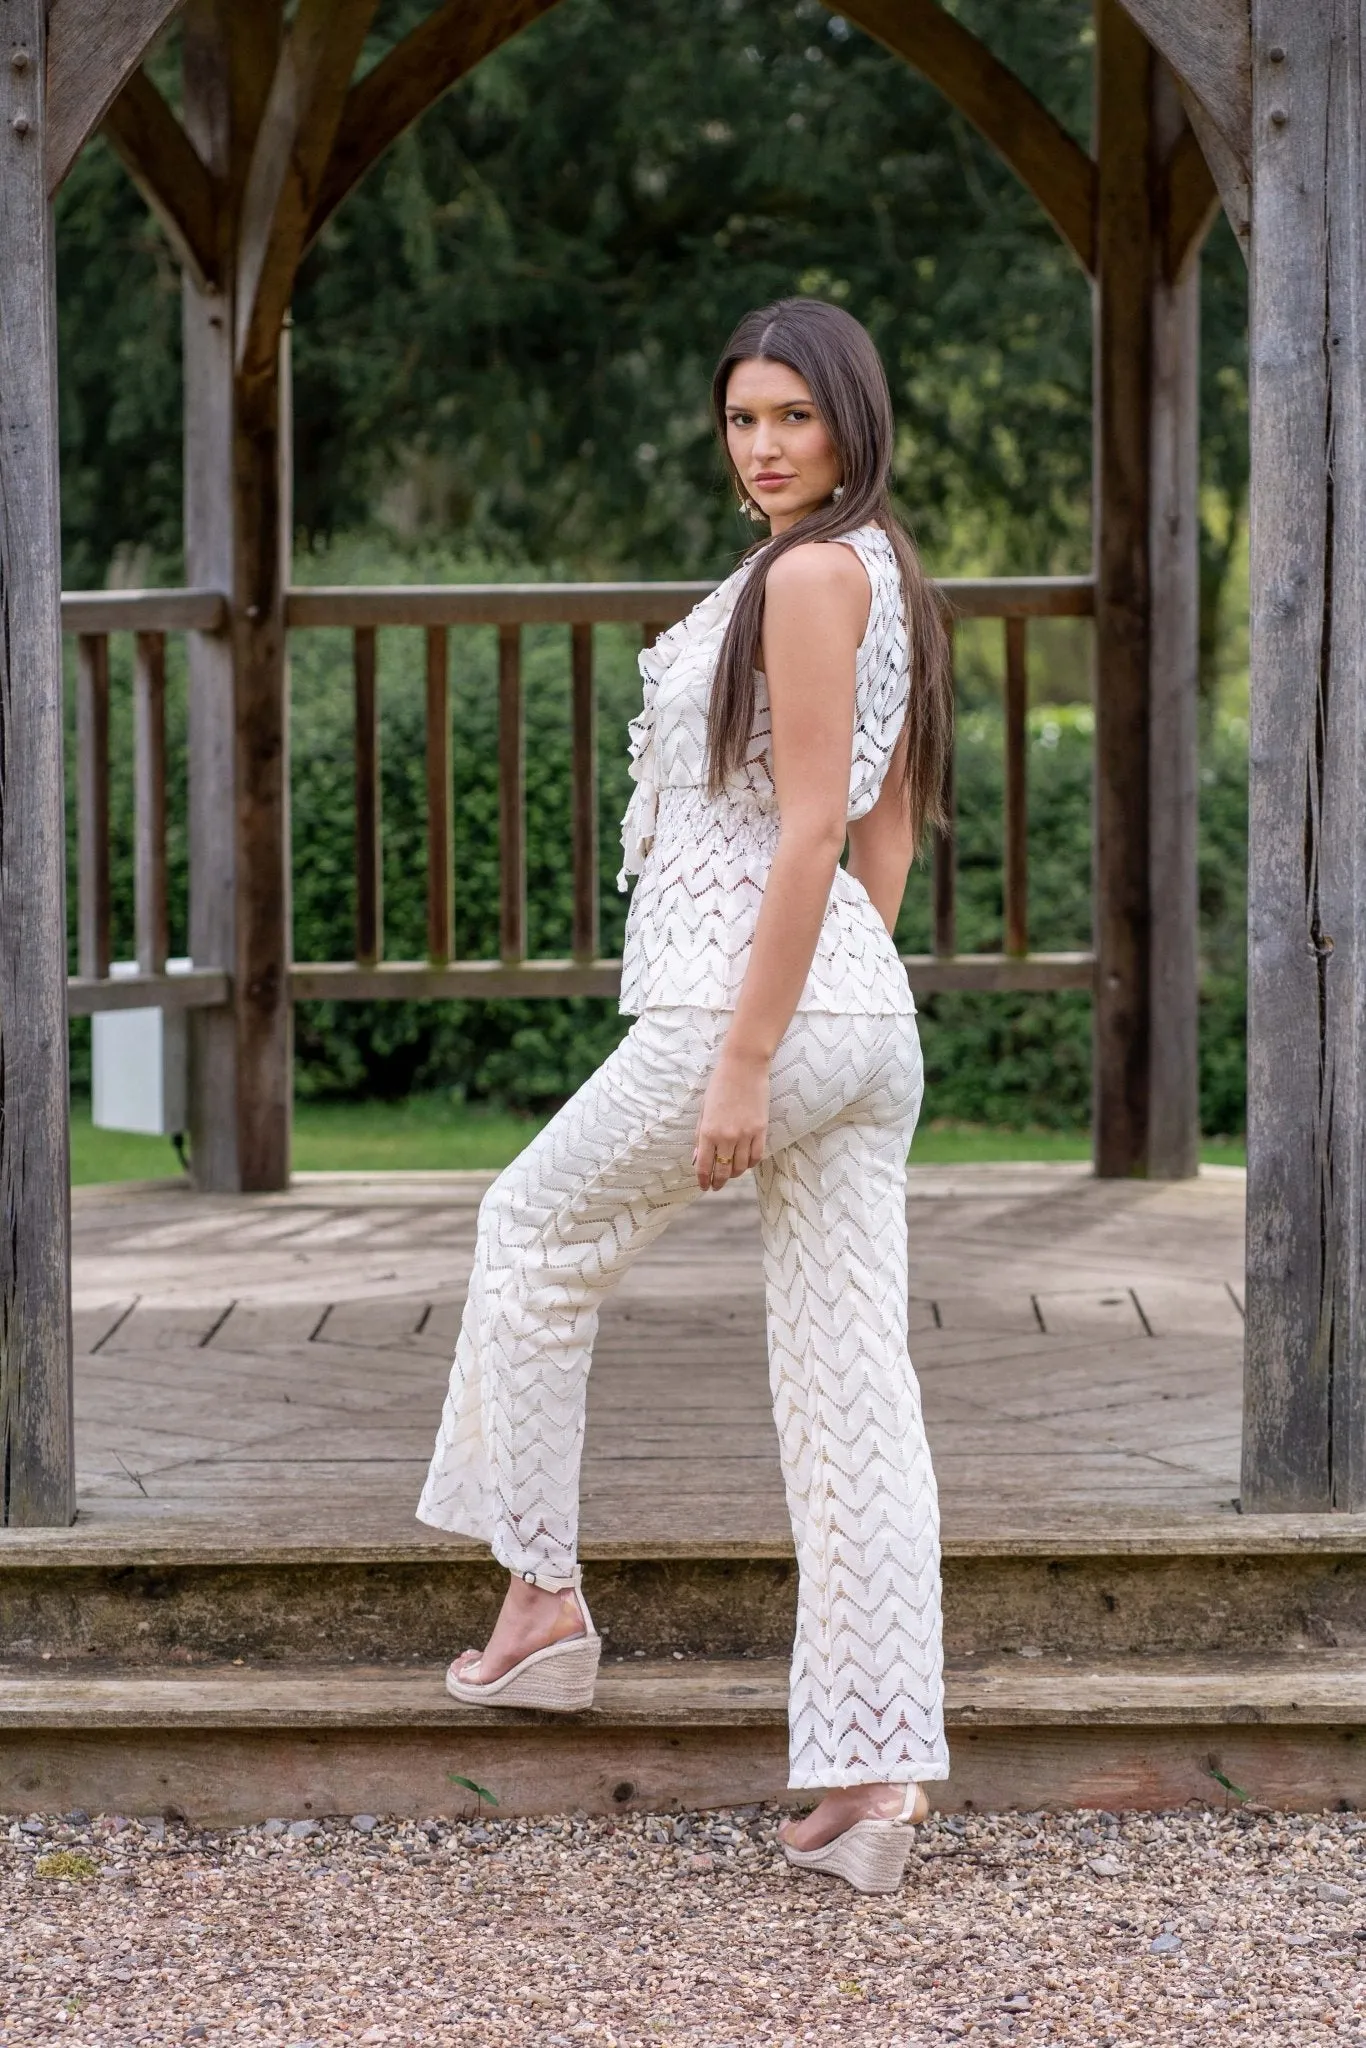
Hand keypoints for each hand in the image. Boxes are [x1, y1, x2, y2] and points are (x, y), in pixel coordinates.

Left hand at [693, 1043, 768, 1191]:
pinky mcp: (761, 1130)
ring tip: (730, 1173)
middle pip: (723, 1170)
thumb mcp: (704, 1110)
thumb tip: (697, 1159)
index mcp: (708, 1131)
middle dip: (718, 1182)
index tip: (703, 1187)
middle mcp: (726, 1136)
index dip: (703, 1180)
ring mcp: (745, 1134)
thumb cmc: (719, 1085)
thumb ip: (700, 1136)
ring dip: (734, 1173)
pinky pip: (756, 1156)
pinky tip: (745, 1163)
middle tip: (716, 1186)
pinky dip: (749, 1164)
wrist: (743, 1067)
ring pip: (740, 1166)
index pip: (705, 1165)